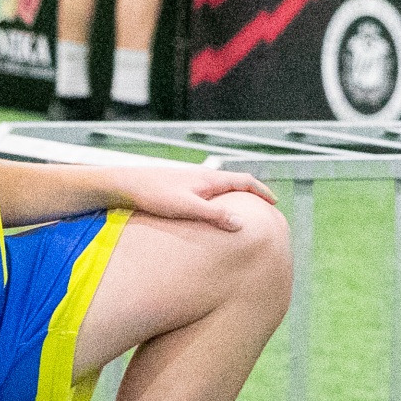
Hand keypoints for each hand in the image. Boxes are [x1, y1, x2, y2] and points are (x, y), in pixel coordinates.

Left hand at [111, 164, 278, 229]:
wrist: (126, 184)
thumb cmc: (154, 195)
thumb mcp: (186, 208)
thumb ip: (214, 215)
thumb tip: (241, 224)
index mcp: (210, 179)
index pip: (245, 181)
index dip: (262, 192)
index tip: (274, 203)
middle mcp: (203, 176)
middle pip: (235, 182)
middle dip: (251, 194)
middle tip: (262, 208)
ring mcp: (191, 181)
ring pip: (221, 188)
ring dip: (234, 197)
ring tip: (240, 212)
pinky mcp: (180, 187)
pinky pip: (208, 193)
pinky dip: (219, 201)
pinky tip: (210, 213)